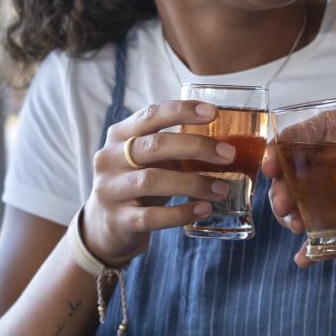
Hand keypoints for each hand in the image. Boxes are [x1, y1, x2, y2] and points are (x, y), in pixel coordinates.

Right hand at [82, 100, 236, 265]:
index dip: (182, 111)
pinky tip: (204, 210)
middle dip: (197, 147)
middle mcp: (110, 158)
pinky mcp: (117, 220)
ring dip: (194, 183)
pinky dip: (181, 213)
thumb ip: (176, 146)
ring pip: (153, 180)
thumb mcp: (150, 158)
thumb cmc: (139, 182)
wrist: (106, 225)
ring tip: (222, 189)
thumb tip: (225, 142)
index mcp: (120, 135)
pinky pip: (152, 217)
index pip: (151, 115)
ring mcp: (110, 190)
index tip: (213, 112)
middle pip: (155, 145)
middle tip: (229, 154)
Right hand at [266, 121, 335, 267]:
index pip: (304, 135)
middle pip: (293, 172)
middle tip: (284, 205)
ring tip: (296, 226)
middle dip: (281, 187)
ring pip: (298, 202)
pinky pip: (317, 236)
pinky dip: (308, 249)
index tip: (271, 164)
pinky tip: (304, 258)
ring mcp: (333, 196)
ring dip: (289, 213)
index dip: (282, 146)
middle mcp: (333, 166)